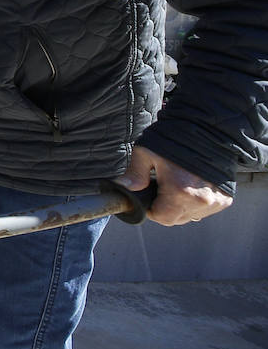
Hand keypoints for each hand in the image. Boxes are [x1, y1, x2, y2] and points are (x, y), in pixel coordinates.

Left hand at [114, 145, 231, 226]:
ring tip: (178, 184)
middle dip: (165, 208)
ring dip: (181, 206)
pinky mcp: (225, 199)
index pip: (161, 217)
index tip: (149, 197)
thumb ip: (134, 174)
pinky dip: (196, 202)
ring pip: (190, 216)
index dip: (151, 209)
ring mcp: (215, 201)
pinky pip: (204, 209)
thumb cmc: (176, 138)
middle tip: (162, 188)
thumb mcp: (147, 152)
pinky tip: (192, 185)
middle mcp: (200, 200)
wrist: (209, 129)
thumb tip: (122, 188)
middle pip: (176, 219)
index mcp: (180, 191)